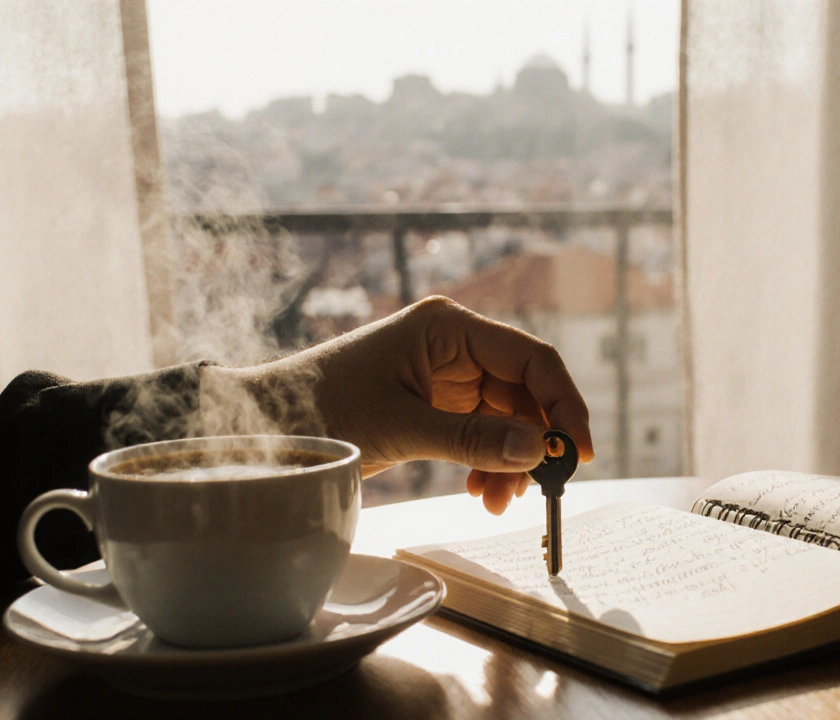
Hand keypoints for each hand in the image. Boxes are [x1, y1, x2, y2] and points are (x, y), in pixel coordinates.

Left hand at [232, 296, 593, 513]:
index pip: (530, 360)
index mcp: (449, 328)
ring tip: (496, 501)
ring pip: (506, 416)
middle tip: (536, 489)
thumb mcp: (402, 427)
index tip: (577, 452)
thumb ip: (473, 438)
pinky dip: (488, 461)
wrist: (261, 423)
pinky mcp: (433, 401)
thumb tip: (537, 449)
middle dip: (532, 442)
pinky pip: (481, 430)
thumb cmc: (320, 408)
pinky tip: (480, 490)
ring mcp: (445, 373)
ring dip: (510, 459)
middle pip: (524, 391)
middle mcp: (454, 344)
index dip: (563, 404)